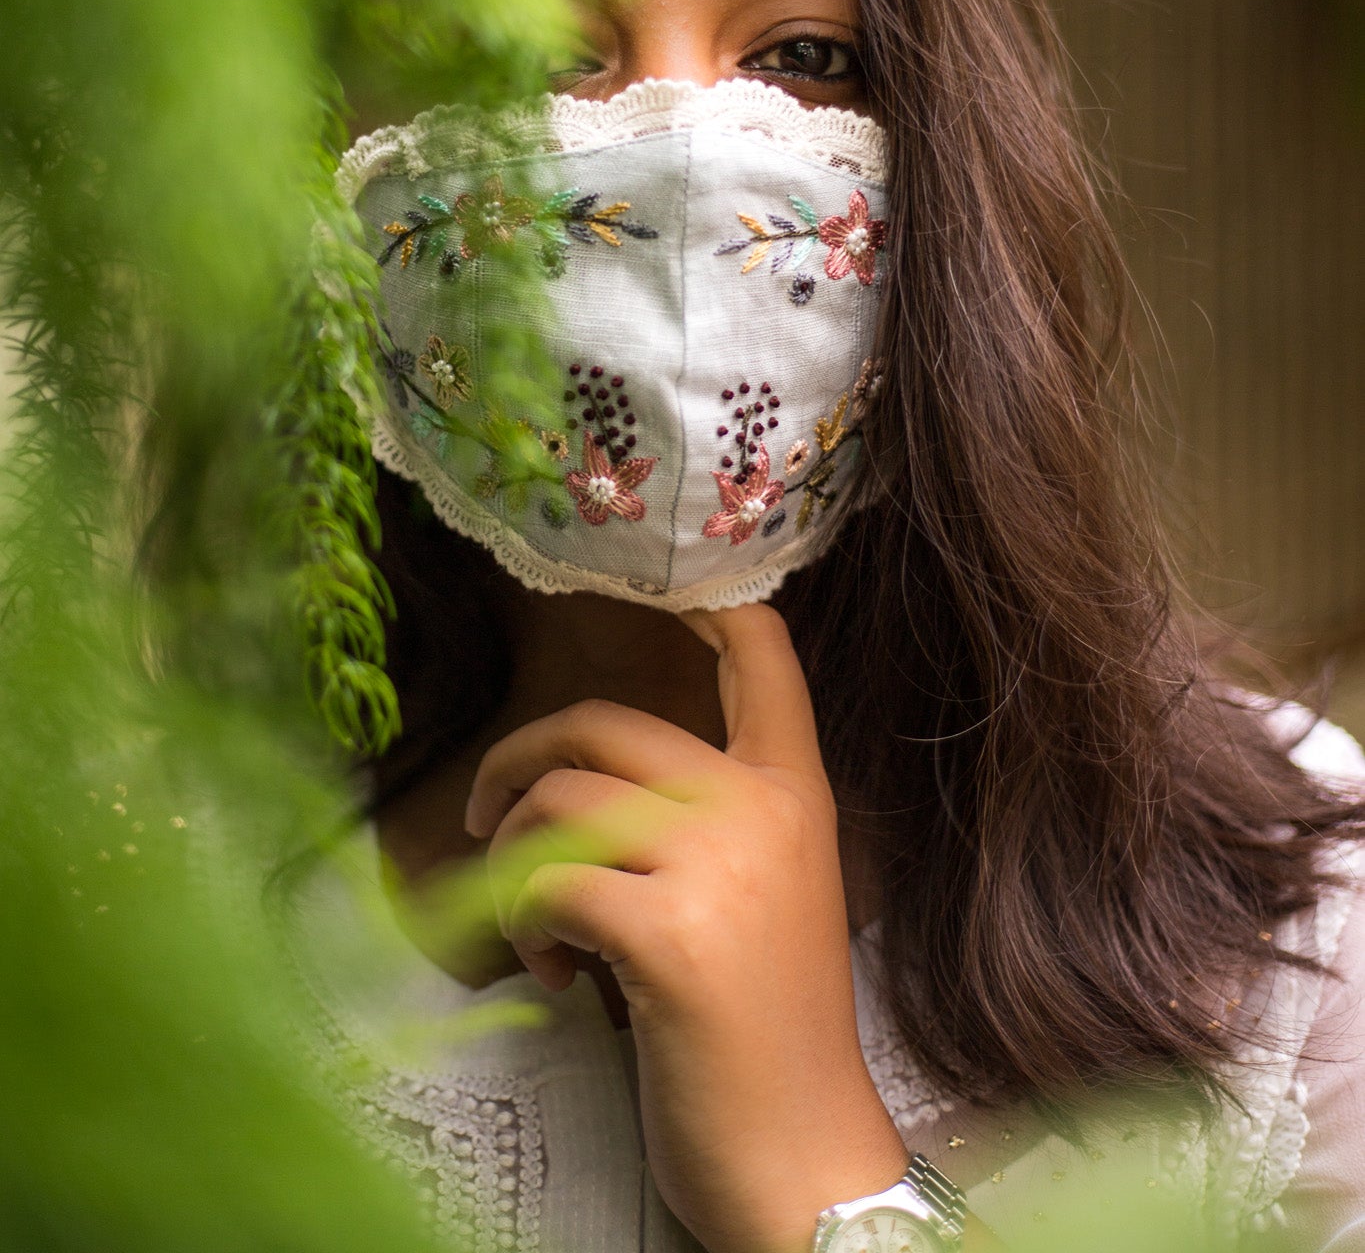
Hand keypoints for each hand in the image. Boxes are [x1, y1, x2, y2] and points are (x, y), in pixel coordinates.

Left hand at [464, 602, 908, 1252]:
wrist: (807, 1161)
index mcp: (795, 795)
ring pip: (558, 801)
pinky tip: (561, 977)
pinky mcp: (667, 934)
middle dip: (518, 760)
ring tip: (548, 939)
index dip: (707, 602)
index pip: (762, 657)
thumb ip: (708, 825)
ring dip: (517, 867)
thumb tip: (581, 789)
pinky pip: (545, 884)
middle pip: (603, 720)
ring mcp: (717, 865)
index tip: (662, 587)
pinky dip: (525, 926)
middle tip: (488, 821)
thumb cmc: (771, 1038)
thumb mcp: (769, 899)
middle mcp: (760, 809)